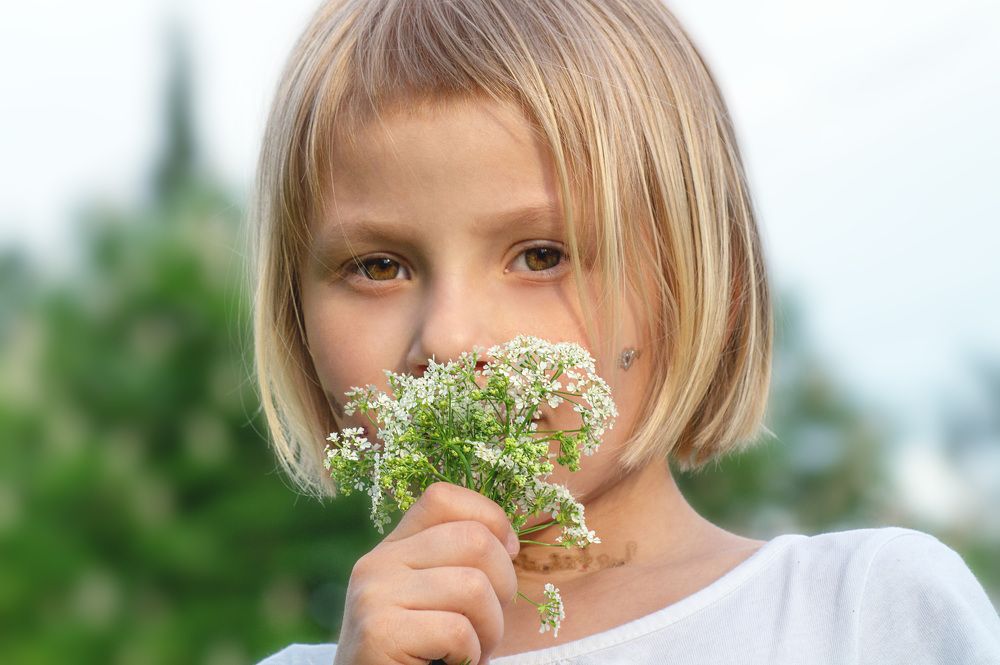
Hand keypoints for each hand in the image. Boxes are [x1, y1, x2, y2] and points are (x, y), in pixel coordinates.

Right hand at [333, 482, 519, 664]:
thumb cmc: (419, 656)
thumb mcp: (433, 599)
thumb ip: (455, 564)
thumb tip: (509, 543)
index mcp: (393, 549)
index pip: (443, 498)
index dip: (490, 518)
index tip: (509, 554)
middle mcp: (377, 563)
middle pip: (473, 539)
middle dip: (504, 585)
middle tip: (490, 625)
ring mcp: (374, 595)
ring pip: (472, 586)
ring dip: (491, 630)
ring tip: (474, 651)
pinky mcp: (378, 633)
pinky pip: (456, 631)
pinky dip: (471, 656)